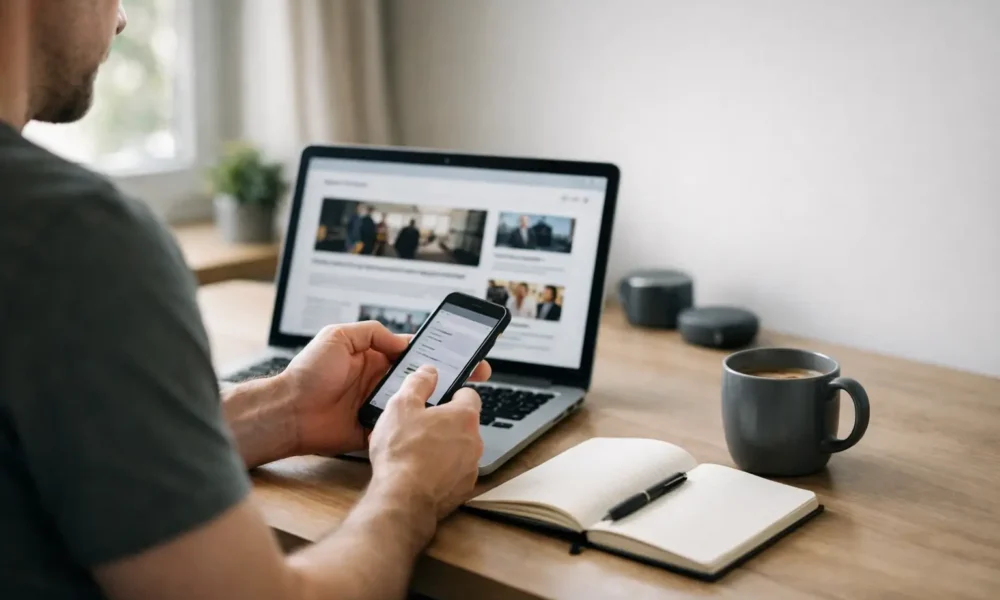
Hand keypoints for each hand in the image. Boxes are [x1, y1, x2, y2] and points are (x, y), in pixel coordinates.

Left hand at [279, 322, 490, 456]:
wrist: (289, 412)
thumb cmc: (307, 373)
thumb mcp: (338, 336)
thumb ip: (372, 332)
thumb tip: (401, 341)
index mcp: (374, 358)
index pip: (414, 352)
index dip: (439, 351)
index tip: (462, 350)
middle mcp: (380, 381)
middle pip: (423, 379)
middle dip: (450, 376)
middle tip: (477, 374)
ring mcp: (379, 407)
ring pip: (416, 404)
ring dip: (436, 402)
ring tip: (459, 398)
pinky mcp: (376, 430)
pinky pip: (402, 428)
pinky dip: (417, 427)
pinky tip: (435, 423)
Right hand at [369, 365, 483, 518]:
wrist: (403, 498)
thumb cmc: (402, 452)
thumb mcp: (401, 406)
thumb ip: (418, 383)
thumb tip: (428, 371)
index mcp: (464, 416)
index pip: (469, 395)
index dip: (452, 394)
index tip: (437, 399)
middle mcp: (475, 441)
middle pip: (464, 424)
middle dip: (445, 423)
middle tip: (419, 427)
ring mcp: (471, 467)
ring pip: (460, 449)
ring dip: (444, 448)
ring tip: (417, 452)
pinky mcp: (463, 489)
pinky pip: (455, 473)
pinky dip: (442, 471)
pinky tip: (420, 472)